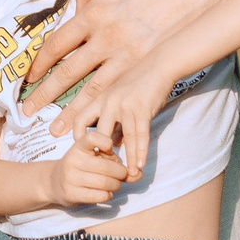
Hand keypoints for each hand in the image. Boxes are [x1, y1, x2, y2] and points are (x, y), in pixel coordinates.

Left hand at [25, 0, 229, 126]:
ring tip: (57, 131)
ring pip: (92, 91)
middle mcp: (105, 40)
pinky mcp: (146, 68)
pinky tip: (96, 124)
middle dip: (46, 96)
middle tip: (27, 113)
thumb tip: (75, 2)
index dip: (40, 64)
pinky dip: (104, 111)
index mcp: (94, 14)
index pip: (57, 44)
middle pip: (68, 74)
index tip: (29, 78)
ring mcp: (127, 58)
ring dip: (73, 113)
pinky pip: (119, 94)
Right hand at [44, 139, 127, 207]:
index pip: (92, 138)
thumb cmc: (82, 168)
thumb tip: (139, 175)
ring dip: (115, 186)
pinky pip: (100, 196)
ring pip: (105, 183)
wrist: (54, 182)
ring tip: (113, 185)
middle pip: (107, 167)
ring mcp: (70, 177)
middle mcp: (73, 159)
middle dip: (120, 173)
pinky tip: (106, 193)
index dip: (105, 142)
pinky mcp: (70, 193)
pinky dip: (108, 196)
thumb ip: (118, 164)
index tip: (110, 148)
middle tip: (121, 176)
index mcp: (79, 146)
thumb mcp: (96, 159)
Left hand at [60, 64, 169, 181]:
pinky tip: (140, 165)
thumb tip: (113, 143)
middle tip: (108, 169)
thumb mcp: (120, 96)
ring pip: (121, 139)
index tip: (86, 152)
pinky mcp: (141, 109)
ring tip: (128, 176)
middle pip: (98, 134)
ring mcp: (124, 105)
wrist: (160, 64)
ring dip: (126, 160)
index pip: (80, 120)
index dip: (79, 138)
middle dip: (102, 154)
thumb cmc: (140, 82)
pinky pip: (139, 136)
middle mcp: (108, 101)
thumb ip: (114, 119)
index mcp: (100, 97)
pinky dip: (140, 152)